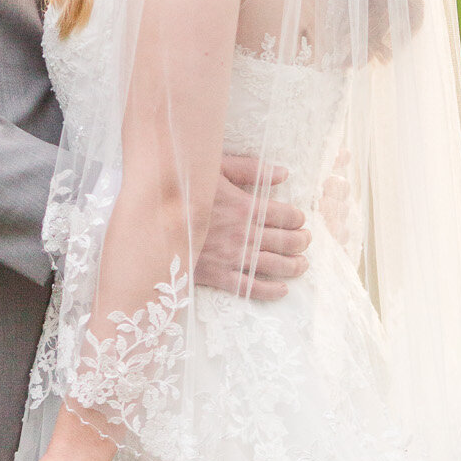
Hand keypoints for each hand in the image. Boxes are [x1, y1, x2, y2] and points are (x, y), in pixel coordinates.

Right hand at [196, 155, 309, 301]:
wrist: (153, 220)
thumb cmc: (185, 190)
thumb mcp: (215, 169)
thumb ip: (250, 169)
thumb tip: (284, 173)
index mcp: (244, 207)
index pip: (285, 216)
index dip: (298, 218)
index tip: (300, 219)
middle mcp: (243, 234)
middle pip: (285, 241)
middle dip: (301, 242)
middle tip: (306, 240)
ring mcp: (232, 257)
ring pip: (274, 265)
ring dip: (294, 265)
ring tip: (302, 264)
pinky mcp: (219, 275)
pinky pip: (251, 288)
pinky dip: (271, 291)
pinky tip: (282, 289)